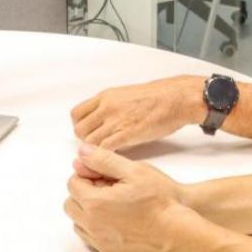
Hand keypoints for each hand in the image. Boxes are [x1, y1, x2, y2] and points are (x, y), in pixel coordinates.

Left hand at [64, 144, 189, 251]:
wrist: (177, 232)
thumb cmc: (160, 201)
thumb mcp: (133, 170)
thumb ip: (103, 160)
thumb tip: (82, 152)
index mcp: (95, 202)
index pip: (73, 183)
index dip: (88, 174)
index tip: (104, 175)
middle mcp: (92, 224)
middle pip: (71, 203)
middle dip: (84, 192)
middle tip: (108, 188)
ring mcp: (99, 241)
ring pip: (78, 222)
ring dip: (87, 210)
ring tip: (112, 203)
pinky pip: (90, 237)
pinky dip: (95, 226)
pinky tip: (115, 219)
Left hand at [70, 75, 206, 150]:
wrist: (175, 99)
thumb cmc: (157, 97)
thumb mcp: (126, 95)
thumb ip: (110, 105)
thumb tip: (102, 117)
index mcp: (105, 97)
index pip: (76, 114)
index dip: (80, 126)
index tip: (89, 132)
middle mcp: (106, 108)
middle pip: (80, 129)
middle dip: (86, 140)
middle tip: (98, 146)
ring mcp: (114, 121)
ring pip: (89, 142)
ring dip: (95, 151)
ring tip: (107, 153)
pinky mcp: (125, 134)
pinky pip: (104, 149)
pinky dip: (105, 156)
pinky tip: (115, 157)